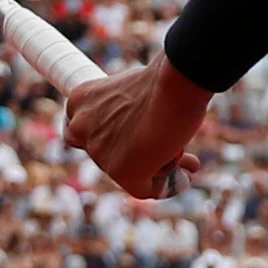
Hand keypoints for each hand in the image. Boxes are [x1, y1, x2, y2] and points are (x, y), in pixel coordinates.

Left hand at [59, 61, 210, 200]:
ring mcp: (99, 152)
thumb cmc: (164, 78)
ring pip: (131, 171)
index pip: (84, 129)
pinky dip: (170, 184)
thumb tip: (147, 132)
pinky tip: (187, 175)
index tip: (134, 137)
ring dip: (158, 168)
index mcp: (80, 100)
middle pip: (107, 154)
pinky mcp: (122, 173)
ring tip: (188, 163)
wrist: (175, 86)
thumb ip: (129, 110)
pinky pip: (148, 188)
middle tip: (166, 151)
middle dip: (138, 155)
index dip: (111, 137)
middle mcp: (81, 127)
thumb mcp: (137, 88)